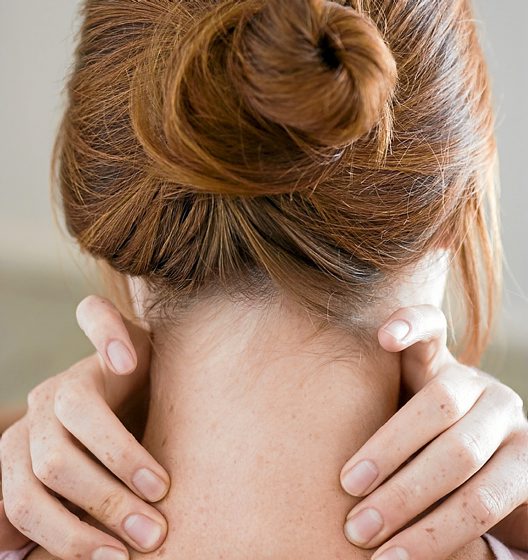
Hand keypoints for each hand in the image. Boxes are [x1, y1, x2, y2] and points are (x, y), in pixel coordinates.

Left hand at [0, 296, 168, 559]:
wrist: (146, 404)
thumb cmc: (124, 457)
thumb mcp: (97, 494)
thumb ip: (72, 517)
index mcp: (26, 458)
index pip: (22, 503)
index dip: (63, 538)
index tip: (113, 559)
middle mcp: (40, 415)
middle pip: (52, 462)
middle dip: (101, 503)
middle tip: (150, 533)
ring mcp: (69, 377)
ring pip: (75, 410)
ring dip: (119, 456)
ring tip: (161, 487)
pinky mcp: (100, 340)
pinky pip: (94, 318)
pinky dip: (107, 335)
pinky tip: (125, 363)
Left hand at [339, 305, 527, 558]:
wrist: (488, 473)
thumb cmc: (420, 442)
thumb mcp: (402, 417)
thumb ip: (373, 408)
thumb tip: (300, 435)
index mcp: (443, 366)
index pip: (432, 328)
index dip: (412, 324)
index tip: (383, 337)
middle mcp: (482, 387)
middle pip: (436, 405)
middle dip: (388, 451)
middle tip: (346, 490)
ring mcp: (513, 425)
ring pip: (461, 459)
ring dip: (409, 503)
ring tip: (363, 536)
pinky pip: (487, 504)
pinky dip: (441, 534)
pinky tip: (405, 557)